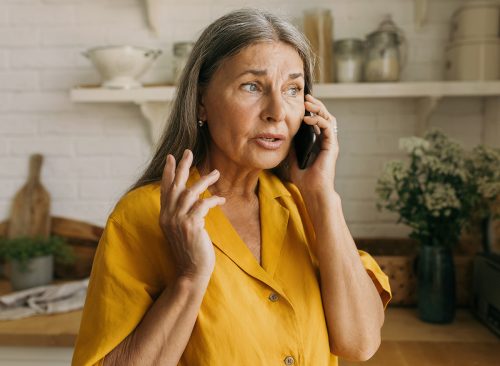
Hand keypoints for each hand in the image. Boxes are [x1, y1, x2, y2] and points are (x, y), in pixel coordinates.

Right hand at [159, 149, 225, 280]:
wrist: (191, 272)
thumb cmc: (190, 252)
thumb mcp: (181, 231)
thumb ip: (181, 215)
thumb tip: (191, 199)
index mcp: (164, 217)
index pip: (164, 189)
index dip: (168, 172)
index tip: (171, 157)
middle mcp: (168, 216)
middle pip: (174, 185)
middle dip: (182, 167)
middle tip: (188, 152)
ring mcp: (178, 221)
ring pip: (190, 192)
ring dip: (205, 181)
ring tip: (216, 173)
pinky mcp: (191, 225)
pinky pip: (203, 205)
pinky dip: (213, 200)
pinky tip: (221, 199)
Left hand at [289, 94, 338, 194]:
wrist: (312, 190)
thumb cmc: (304, 178)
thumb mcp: (294, 157)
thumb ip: (293, 145)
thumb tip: (285, 133)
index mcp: (318, 142)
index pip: (317, 120)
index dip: (311, 110)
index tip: (301, 102)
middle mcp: (326, 141)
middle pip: (324, 116)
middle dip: (316, 105)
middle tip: (306, 97)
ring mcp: (330, 143)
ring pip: (328, 118)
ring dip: (318, 109)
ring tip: (307, 104)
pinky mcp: (332, 146)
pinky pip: (328, 127)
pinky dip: (318, 120)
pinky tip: (308, 118)